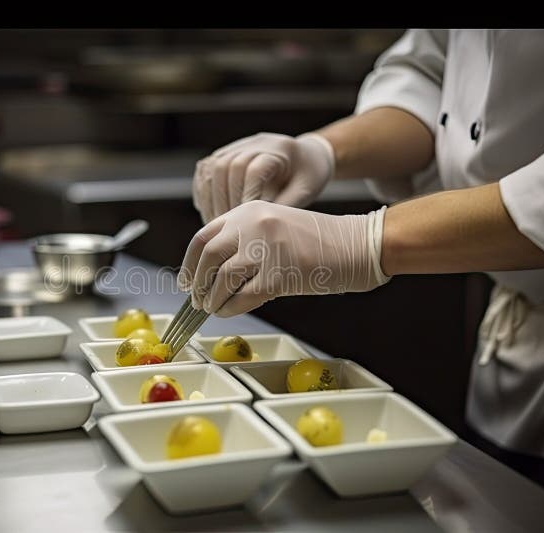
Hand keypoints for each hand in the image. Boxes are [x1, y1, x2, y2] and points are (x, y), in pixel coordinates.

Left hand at [178, 201, 389, 316]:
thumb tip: (210, 272)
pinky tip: (228, 312)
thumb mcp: (274, 226)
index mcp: (250, 210)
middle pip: (208, 256)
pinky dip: (230, 308)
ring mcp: (266, 249)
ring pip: (222, 278)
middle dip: (197, 282)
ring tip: (212, 308)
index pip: (205, 235)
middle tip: (196, 299)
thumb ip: (244, 240)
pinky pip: (242, 297)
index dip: (189, 262)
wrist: (358, 244)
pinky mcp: (279, 274)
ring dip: (212, 299)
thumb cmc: (318, 240)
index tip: (185, 280)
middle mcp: (254, 224)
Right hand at [192, 132, 335, 223]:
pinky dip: (203, 190)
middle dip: (225, 198)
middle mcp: (255, 142)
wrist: (307, 155)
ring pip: (213, 166)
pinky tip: (206, 210)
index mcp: (279, 148)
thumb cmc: (309, 175)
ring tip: (215, 223)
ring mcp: (238, 145)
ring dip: (211, 197)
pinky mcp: (226, 152)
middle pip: (228, 165)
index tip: (246, 220)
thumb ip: (284, 207)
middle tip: (227, 226)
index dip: (247, 196)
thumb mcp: (305, 192)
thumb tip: (259, 229)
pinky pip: (206, 167)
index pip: (254, 169)